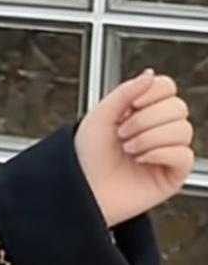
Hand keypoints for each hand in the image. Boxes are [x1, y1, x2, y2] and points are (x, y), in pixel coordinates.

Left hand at [75, 72, 194, 228]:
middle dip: (146, 119)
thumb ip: (125, 91)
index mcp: (142, 111)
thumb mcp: (100, 115)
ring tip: (129, 149)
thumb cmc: (86, 158)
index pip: (167, 87)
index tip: (131, 105)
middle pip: (177, 107)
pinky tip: (141, 159)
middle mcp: (158, 128)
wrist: (80, 189)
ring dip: (150, 138)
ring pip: (183, 130)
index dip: (151, 92)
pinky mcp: (173, 173)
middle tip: (123, 133)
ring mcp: (168, 151)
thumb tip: (149, 75)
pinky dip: (161, 153)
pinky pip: (184, 155)